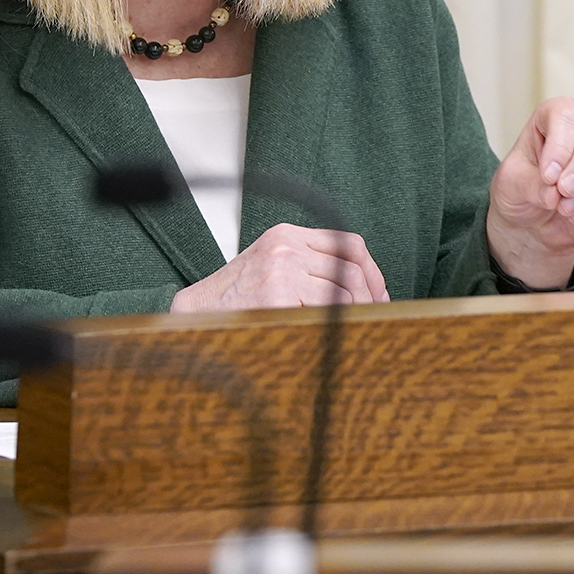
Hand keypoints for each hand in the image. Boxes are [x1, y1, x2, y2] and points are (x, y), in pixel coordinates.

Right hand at [169, 224, 389, 311]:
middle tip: (375, 319)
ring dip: (354, 317)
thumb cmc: (235, 297)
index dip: (372, 271)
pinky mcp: (276, 297)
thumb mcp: (272, 264)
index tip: (380, 294)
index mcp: (287, 234)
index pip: (349, 244)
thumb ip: (310, 264)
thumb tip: (362, 288)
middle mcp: (286, 247)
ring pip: (341, 295)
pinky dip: (332, 328)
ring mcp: (281, 271)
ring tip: (354, 332)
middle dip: (369, 299)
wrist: (194, 314)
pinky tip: (330, 339)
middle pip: (350, 271)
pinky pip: (322, 315)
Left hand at [487, 97, 573, 287]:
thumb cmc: (520, 189)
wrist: (532, 221)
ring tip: (563, 209)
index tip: (548, 176)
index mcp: (556, 116)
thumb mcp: (511, 184)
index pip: (568, 117)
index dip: (561, 145)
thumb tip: (555, 193)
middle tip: (564, 190)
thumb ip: (531, 184)